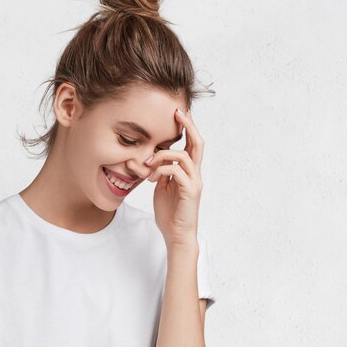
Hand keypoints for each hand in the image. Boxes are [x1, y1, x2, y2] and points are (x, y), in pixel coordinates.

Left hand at [145, 108, 203, 249]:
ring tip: (149, 163)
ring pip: (184, 156)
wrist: (177, 235)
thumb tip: (148, 159)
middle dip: (188, 125)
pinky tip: (151, 177)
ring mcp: (194, 182)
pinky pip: (177, 171)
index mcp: (189, 172)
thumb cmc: (170, 213)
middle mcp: (195, 174)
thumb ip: (159, 172)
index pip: (192, 144)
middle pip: (198, 143)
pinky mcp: (189, 192)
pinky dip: (162, 169)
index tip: (178, 112)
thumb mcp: (161, 188)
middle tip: (178, 111)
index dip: (188, 127)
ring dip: (163, 154)